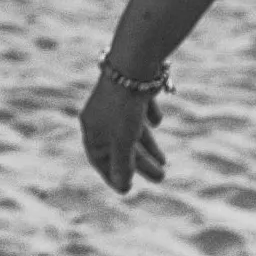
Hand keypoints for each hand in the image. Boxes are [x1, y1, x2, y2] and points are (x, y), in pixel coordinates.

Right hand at [78, 68, 166, 194]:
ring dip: (148, 147)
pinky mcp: (130, 91)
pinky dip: (148, 118)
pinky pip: (139, 110)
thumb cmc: (123, 107)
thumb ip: (123, 164)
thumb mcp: (123, 141)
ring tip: (164, 162)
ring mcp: (115, 103)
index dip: (113, 176)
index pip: (99, 159)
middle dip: (139, 164)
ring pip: (131, 131)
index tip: (127, 190)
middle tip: (160, 178)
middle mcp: (100, 117)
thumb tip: (122, 186)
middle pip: (120, 146)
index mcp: (91, 129)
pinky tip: (157, 122)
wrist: (133, 66)